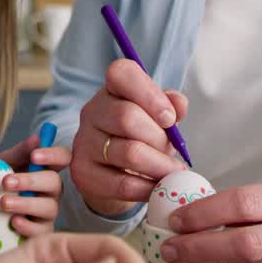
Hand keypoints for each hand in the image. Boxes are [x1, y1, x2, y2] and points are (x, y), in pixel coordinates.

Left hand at [0, 134, 70, 237]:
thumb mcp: (4, 164)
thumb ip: (19, 152)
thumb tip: (37, 138)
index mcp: (45, 169)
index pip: (63, 157)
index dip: (54, 155)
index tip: (35, 156)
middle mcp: (52, 190)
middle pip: (55, 182)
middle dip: (30, 181)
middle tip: (6, 182)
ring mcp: (48, 212)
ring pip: (49, 207)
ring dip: (25, 204)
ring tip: (3, 202)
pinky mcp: (41, 231)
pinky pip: (41, 230)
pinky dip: (27, 226)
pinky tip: (13, 221)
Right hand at [70, 59, 188, 216]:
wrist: (113, 175)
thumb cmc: (141, 139)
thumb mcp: (158, 120)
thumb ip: (171, 108)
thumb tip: (178, 103)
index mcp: (112, 90)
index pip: (121, 74)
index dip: (149, 94)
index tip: (169, 119)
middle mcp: (92, 112)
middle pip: (127, 117)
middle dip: (159, 138)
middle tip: (172, 153)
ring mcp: (83, 142)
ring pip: (128, 152)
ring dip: (159, 166)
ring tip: (172, 173)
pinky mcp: (83, 173)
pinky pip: (122, 183)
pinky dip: (148, 188)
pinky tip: (157, 188)